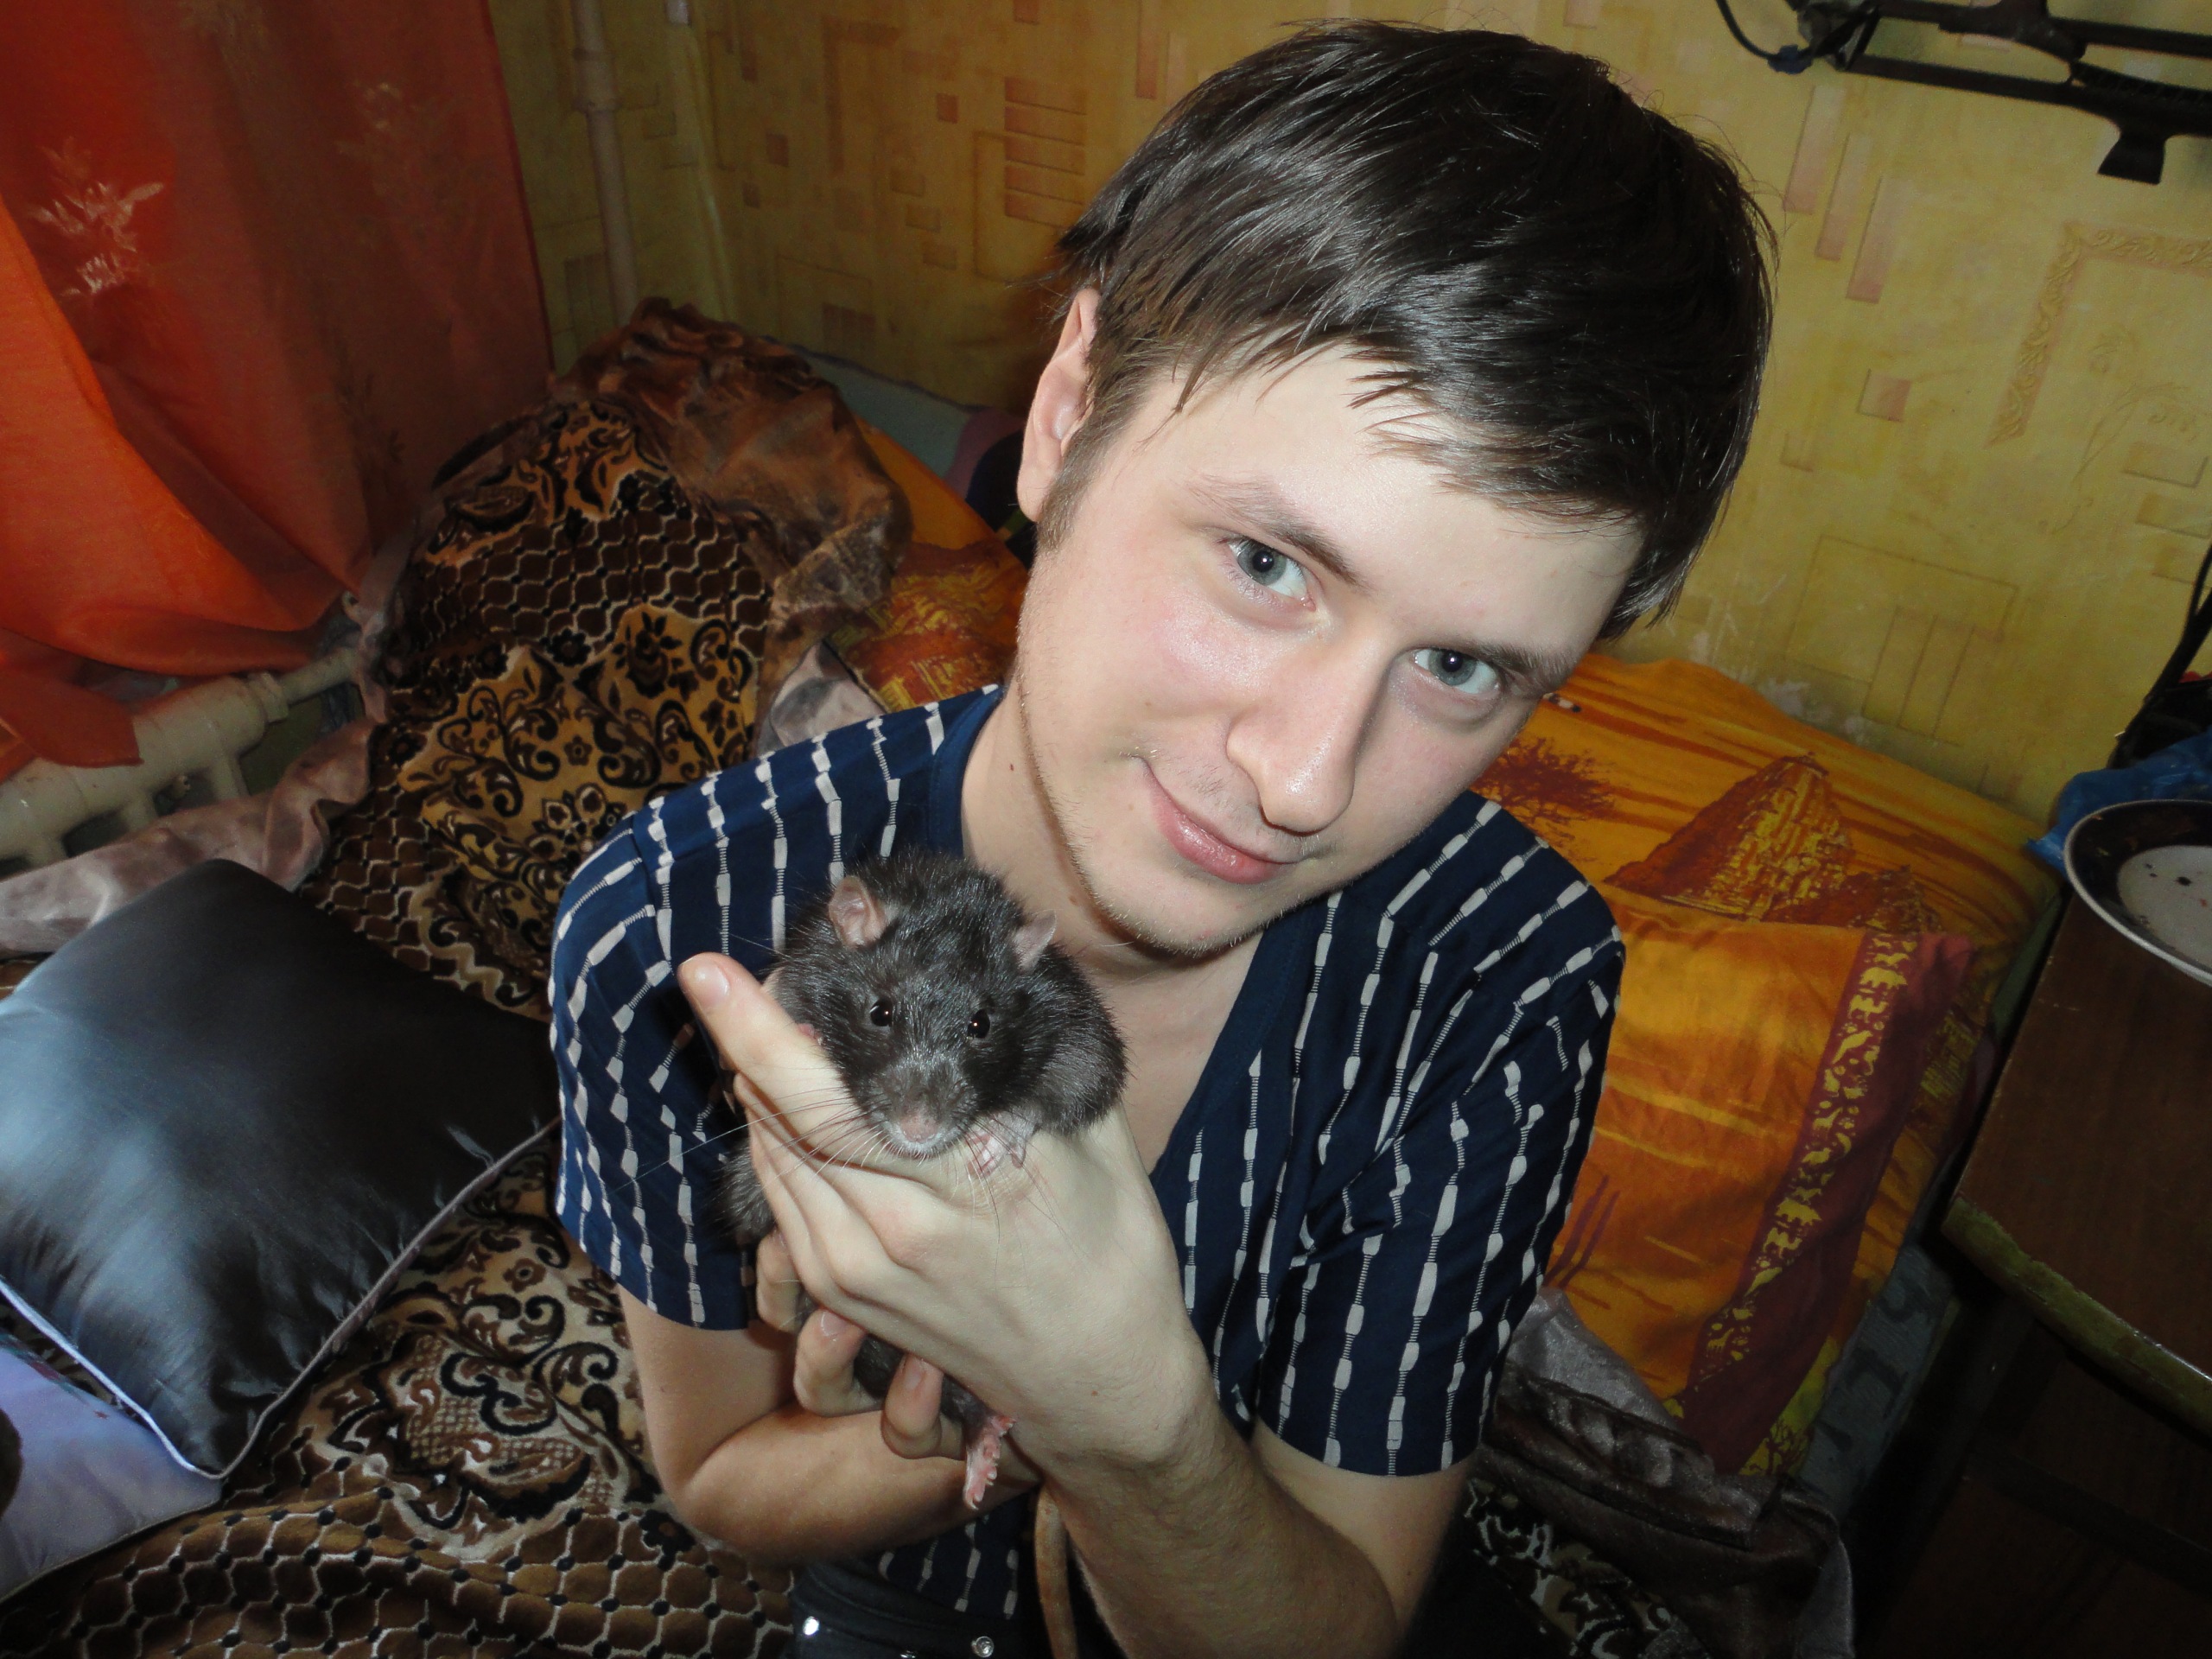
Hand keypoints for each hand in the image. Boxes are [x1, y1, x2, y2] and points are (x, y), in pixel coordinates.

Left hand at [680, 951, 1208, 1474]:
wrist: (1096, 1379)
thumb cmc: (1112, 1246)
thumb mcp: (1096, 1134)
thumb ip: (1037, 1048)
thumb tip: (1011, 942)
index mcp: (965, 1177)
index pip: (828, 1092)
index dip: (757, 1027)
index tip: (706, 967)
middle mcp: (896, 1228)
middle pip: (778, 1113)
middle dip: (750, 1035)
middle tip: (748, 975)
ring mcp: (857, 1269)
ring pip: (767, 1151)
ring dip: (757, 1083)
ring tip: (769, 1024)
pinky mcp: (840, 1295)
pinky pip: (778, 1196)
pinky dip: (773, 1139)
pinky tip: (791, 1103)